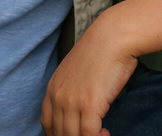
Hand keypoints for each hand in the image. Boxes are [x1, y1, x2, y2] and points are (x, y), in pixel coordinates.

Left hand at [41, 11, 138, 135]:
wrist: (114, 35)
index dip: (57, 134)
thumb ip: (72, 87)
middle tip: (91, 134)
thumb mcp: (77, 68)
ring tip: (102, 134)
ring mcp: (71, 102)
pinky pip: (88, 134)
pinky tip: (106, 133)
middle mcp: (58, 97)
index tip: (70, 135)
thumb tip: (81, 104)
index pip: (47, 123)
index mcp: (53, 88)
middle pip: (59, 133)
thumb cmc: (102, 48)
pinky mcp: (89, 105)